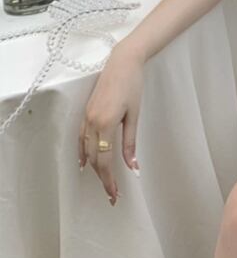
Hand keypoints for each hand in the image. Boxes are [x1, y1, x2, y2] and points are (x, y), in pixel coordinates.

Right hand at [79, 46, 144, 205]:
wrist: (123, 63)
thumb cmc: (133, 86)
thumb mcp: (135, 115)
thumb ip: (130, 142)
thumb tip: (133, 166)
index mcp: (106, 123)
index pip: (104, 160)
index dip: (109, 179)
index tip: (115, 193)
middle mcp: (92, 122)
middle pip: (94, 158)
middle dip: (102, 178)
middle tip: (112, 194)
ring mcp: (86, 117)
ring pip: (85, 150)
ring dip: (93, 168)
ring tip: (102, 182)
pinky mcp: (86, 112)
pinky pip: (81, 138)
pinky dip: (82, 152)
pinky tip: (85, 162)